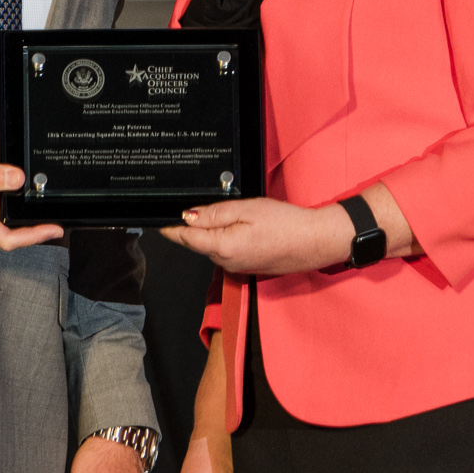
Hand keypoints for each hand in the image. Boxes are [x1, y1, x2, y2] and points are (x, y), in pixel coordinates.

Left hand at [159, 196, 352, 279]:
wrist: (316, 242)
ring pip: (212, 247)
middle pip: (197, 243)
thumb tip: (188, 216)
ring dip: (210, 232)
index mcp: (223, 247)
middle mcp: (226, 262)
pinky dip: (225, 239)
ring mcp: (237, 267)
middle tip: (193, 206)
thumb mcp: (247, 209)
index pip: (185, 238)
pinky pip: (227, 251)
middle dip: (191, 226)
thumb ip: (215, 213)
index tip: (157, 220)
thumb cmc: (287, 224)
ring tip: (225, 212)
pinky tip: (239, 226)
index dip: (169, 227)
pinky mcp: (247, 266)